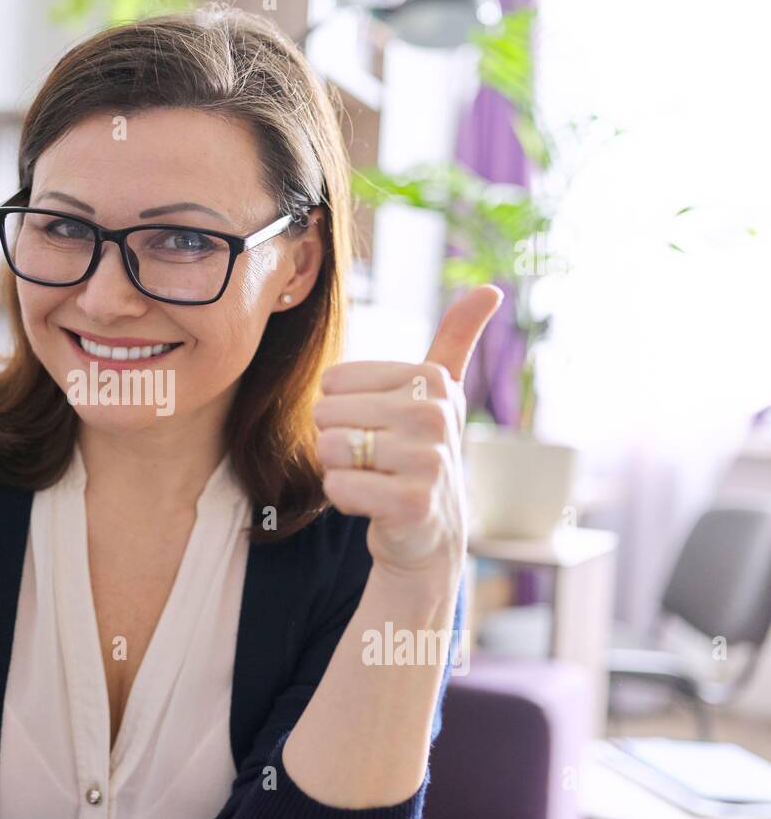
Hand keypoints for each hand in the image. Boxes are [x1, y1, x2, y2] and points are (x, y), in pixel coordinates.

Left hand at [314, 286, 502, 584]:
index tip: (381, 428)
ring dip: (339, 470)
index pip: (332, 381)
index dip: (343, 410)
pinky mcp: (412, 502)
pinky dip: (343, 498)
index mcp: (433, 380)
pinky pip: (337, 486)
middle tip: (376, 460)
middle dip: (337, 442)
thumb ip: (457, 339)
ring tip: (375, 478)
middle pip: (326, 413)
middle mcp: (436, 414)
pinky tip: (374, 504)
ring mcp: (428, 459)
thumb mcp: (440, 393)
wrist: (430, 530)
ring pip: (329, 448)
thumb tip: (492, 288)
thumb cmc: (420, 452)